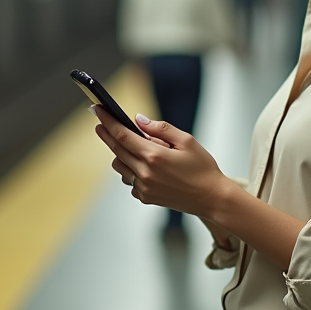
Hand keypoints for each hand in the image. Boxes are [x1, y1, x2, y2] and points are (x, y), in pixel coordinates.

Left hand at [91, 107, 229, 216]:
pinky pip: (130, 180)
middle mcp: (145, 173)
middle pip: (117, 150)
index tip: (98, 110)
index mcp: (154, 156)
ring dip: (121, 154)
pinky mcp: (145, 198)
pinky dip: (132, 170)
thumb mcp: (187, 141)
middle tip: (100, 123)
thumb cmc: (203, 169)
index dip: (108, 122)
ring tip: (135, 147)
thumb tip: (139, 120)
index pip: (123, 135)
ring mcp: (144, 188)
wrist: (212, 198)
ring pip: (120, 167)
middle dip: (106, 134)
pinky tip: (146, 166)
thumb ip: (160, 129)